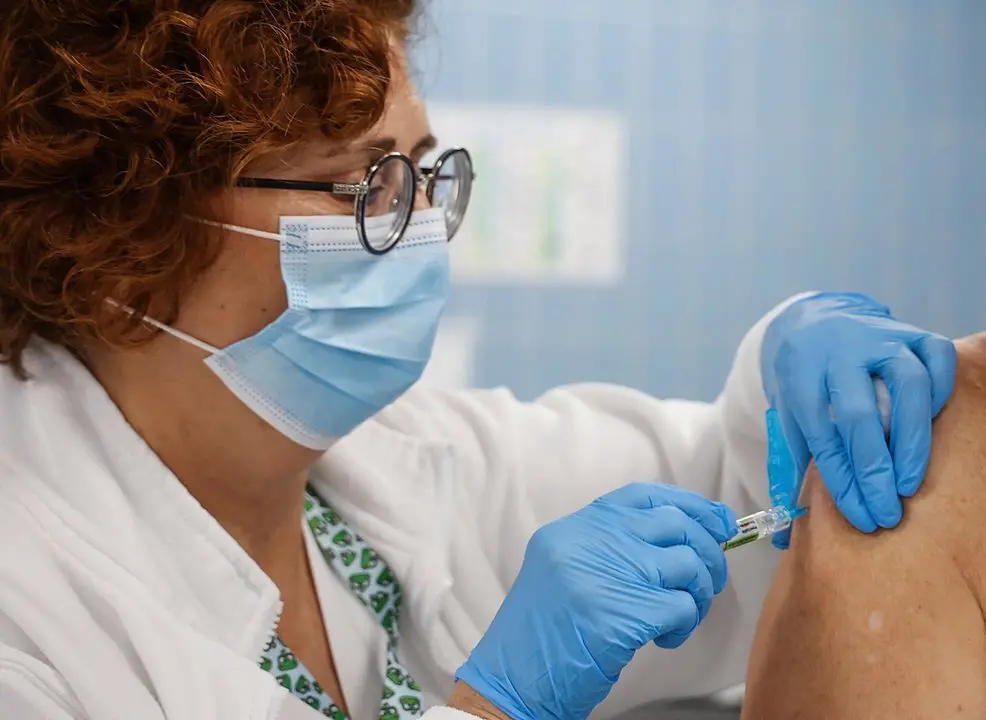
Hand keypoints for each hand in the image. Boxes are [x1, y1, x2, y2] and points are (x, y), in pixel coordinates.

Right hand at [454, 483, 736, 719]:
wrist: (512, 681)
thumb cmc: (544, 634)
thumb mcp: (564, 570)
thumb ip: (611, 547)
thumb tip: (684, 538)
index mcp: (573, 528)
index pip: (643, 496)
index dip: (689, 504)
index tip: (717, 521)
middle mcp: (587, 541)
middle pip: (674, 524)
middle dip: (708, 551)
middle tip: (710, 580)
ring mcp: (602, 575)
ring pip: (686, 564)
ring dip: (699, 594)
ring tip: (682, 617)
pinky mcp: (619, 615)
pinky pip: (681, 607)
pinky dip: (685, 626)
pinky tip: (665, 640)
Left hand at [762, 292, 955, 544]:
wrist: (811, 324)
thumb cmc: (803, 385)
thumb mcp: (787, 418)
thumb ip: (791, 470)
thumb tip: (787, 537)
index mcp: (800, 376)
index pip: (822, 435)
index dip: (843, 481)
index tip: (861, 516)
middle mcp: (838, 353)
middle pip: (860, 414)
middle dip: (874, 470)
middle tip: (887, 513)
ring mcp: (877, 337)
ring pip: (906, 383)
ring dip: (912, 439)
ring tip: (910, 483)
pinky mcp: (910, 330)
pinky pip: (936, 357)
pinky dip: (940, 392)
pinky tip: (931, 428)